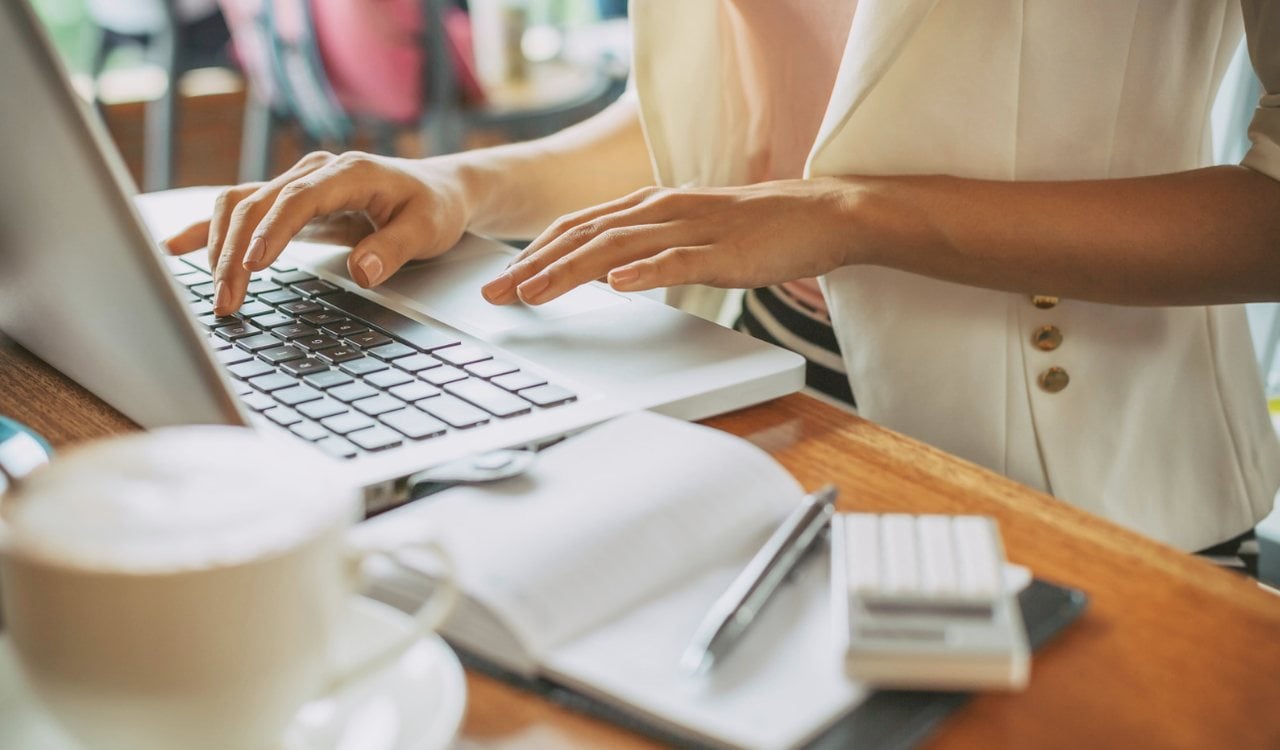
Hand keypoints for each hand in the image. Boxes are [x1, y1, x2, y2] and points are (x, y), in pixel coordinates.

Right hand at [163, 151, 471, 314]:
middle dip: (236, 254)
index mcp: (348, 172)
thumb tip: (362, 271)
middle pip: (258, 205)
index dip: (270, 231)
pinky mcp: (289, 201)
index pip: (297, 199)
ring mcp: (298, 184)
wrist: (439, 189)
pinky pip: (240, 209)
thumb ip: (395, 249)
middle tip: (227, 301)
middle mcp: (315, 172)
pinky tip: (176, 248)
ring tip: (216, 294)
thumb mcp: (428, 230)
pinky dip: (209, 228)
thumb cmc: (434, 207)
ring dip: (219, 247)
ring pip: (240, 205)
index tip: (251, 264)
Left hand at [479, 177, 861, 305]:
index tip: (501, 278)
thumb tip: (606, 272)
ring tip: (533, 291)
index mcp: (651, 206)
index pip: (579, 226)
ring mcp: (692, 228)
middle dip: (534, 264)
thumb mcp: (689, 234)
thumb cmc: (755, 230)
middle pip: (585, 235)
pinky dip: (643, 271)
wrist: (820, 214)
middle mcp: (662, 209)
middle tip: (495, 293)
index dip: (535, 251)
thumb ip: (648, 247)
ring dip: (569, 270)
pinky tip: (615, 284)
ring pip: (618, 247)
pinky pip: (677, 260)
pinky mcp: (723, 250)